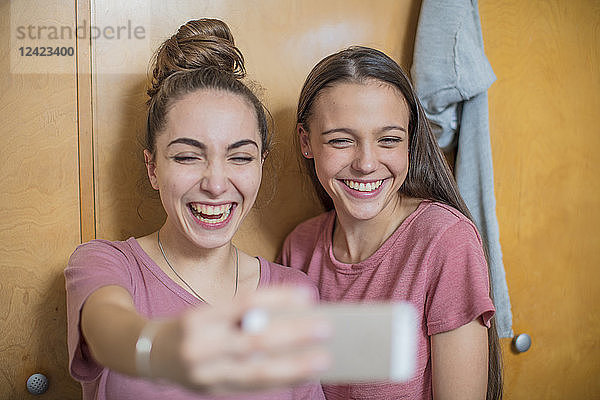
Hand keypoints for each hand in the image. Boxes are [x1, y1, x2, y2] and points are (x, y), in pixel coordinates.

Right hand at [153, 286, 331, 393]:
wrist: (146, 353)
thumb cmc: (188, 325)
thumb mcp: (208, 311)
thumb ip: (239, 315)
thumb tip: (288, 316)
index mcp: (200, 317)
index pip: (245, 303)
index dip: (278, 299)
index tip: (307, 296)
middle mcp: (200, 346)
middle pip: (254, 340)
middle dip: (293, 335)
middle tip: (325, 328)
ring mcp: (205, 373)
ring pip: (256, 370)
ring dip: (293, 365)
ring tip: (322, 358)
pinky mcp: (211, 390)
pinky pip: (251, 385)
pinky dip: (278, 378)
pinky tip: (300, 372)